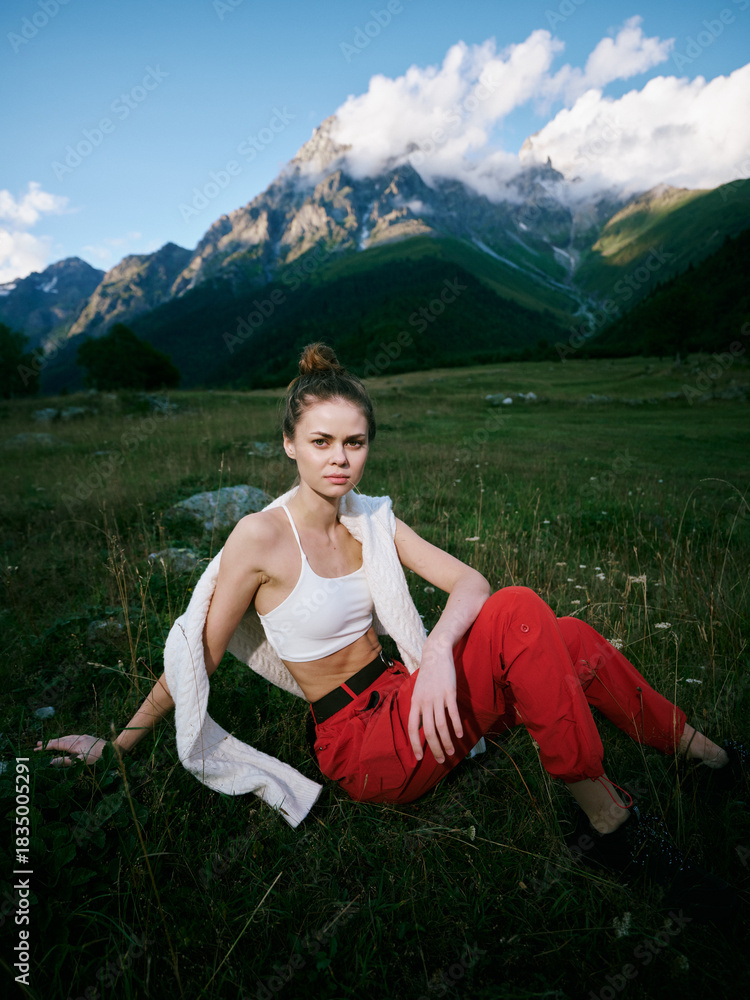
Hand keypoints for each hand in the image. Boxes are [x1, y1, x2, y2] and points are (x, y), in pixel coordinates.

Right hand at [34, 735, 106, 767]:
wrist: (115, 750)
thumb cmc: (98, 759)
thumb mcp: (81, 763)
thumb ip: (65, 762)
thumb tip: (50, 762)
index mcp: (75, 744)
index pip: (57, 745)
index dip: (46, 747)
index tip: (35, 749)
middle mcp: (78, 738)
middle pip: (61, 739)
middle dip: (49, 742)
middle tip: (38, 744)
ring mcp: (84, 737)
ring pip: (67, 737)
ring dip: (58, 740)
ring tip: (50, 742)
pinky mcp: (89, 738)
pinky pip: (74, 737)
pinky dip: (66, 739)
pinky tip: (68, 741)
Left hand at [407, 640, 463, 764]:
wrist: (435, 653)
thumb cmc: (428, 675)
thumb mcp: (418, 691)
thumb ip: (419, 708)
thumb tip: (421, 726)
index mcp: (415, 703)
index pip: (412, 728)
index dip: (415, 744)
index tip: (420, 758)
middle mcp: (424, 702)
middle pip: (428, 731)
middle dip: (435, 748)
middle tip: (441, 760)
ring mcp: (437, 697)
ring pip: (441, 725)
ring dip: (447, 741)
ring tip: (452, 751)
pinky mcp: (449, 692)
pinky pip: (453, 713)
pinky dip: (456, 725)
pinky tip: (460, 735)